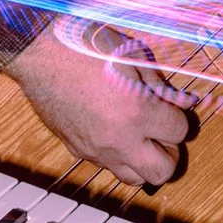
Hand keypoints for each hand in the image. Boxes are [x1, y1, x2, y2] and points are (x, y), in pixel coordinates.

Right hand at [6, 22, 188, 185]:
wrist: (37, 50)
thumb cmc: (83, 44)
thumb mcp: (132, 55)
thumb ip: (160, 83)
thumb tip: (184, 102)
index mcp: (137, 112)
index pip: (179, 132)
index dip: (180, 117)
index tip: (173, 107)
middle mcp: (118, 138)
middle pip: (163, 171)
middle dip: (170, 152)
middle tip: (163, 131)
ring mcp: (95, 148)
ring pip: (134, 179)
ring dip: (144, 161)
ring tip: (141, 136)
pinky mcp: (76, 149)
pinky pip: (106, 165)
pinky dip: (118, 155)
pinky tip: (114, 130)